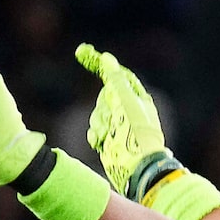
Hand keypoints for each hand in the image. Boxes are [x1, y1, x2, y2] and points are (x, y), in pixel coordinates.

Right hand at [77, 43, 171, 196]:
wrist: (137, 167)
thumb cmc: (136, 134)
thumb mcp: (125, 102)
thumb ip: (115, 80)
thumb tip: (107, 59)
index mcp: (136, 98)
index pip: (116, 75)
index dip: (100, 63)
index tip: (82, 52)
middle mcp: (128, 110)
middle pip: (104, 96)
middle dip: (102, 107)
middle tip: (111, 118)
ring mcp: (119, 126)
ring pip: (97, 114)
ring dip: (99, 123)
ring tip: (108, 134)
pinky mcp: (110, 140)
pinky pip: (95, 131)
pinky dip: (95, 135)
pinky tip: (102, 142)